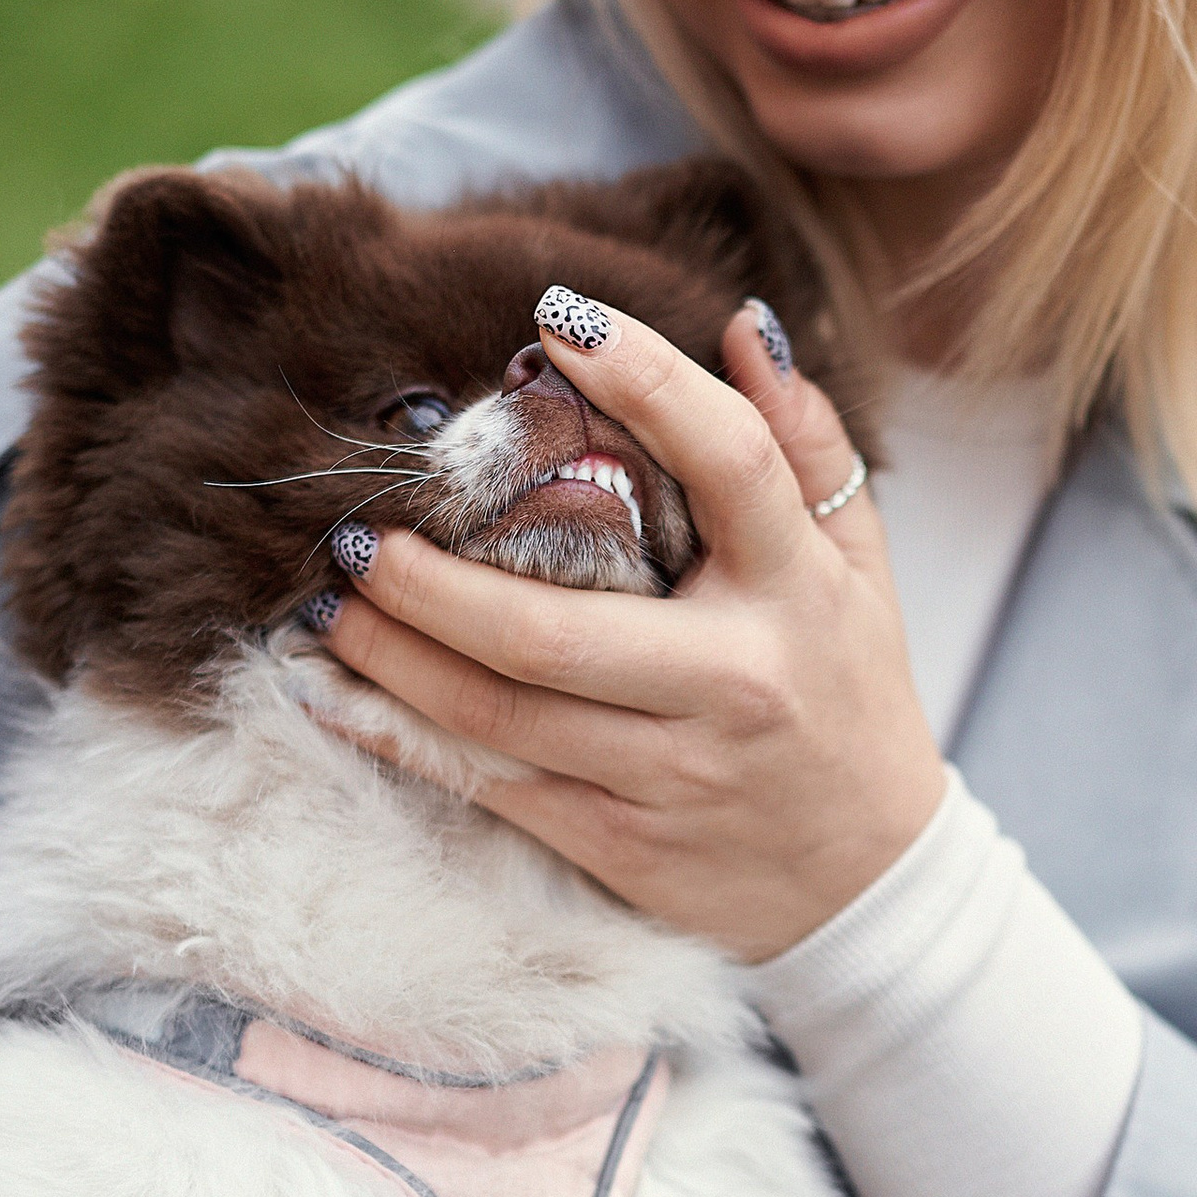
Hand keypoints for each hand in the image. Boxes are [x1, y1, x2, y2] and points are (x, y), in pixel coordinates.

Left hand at [320, 299, 945, 961]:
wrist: (865, 879)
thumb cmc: (848, 692)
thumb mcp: (857, 564)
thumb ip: (803, 444)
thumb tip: (738, 324)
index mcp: (799, 590)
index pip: (731, 465)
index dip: (649, 382)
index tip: (561, 317)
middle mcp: (734, 681)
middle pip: (557, 627)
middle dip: (437, 579)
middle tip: (362, 527)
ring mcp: (670, 772)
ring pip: (503, 711)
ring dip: (394, 655)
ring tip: (331, 598)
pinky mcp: (618, 841)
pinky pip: (490, 783)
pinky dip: (401, 737)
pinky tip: (334, 693)